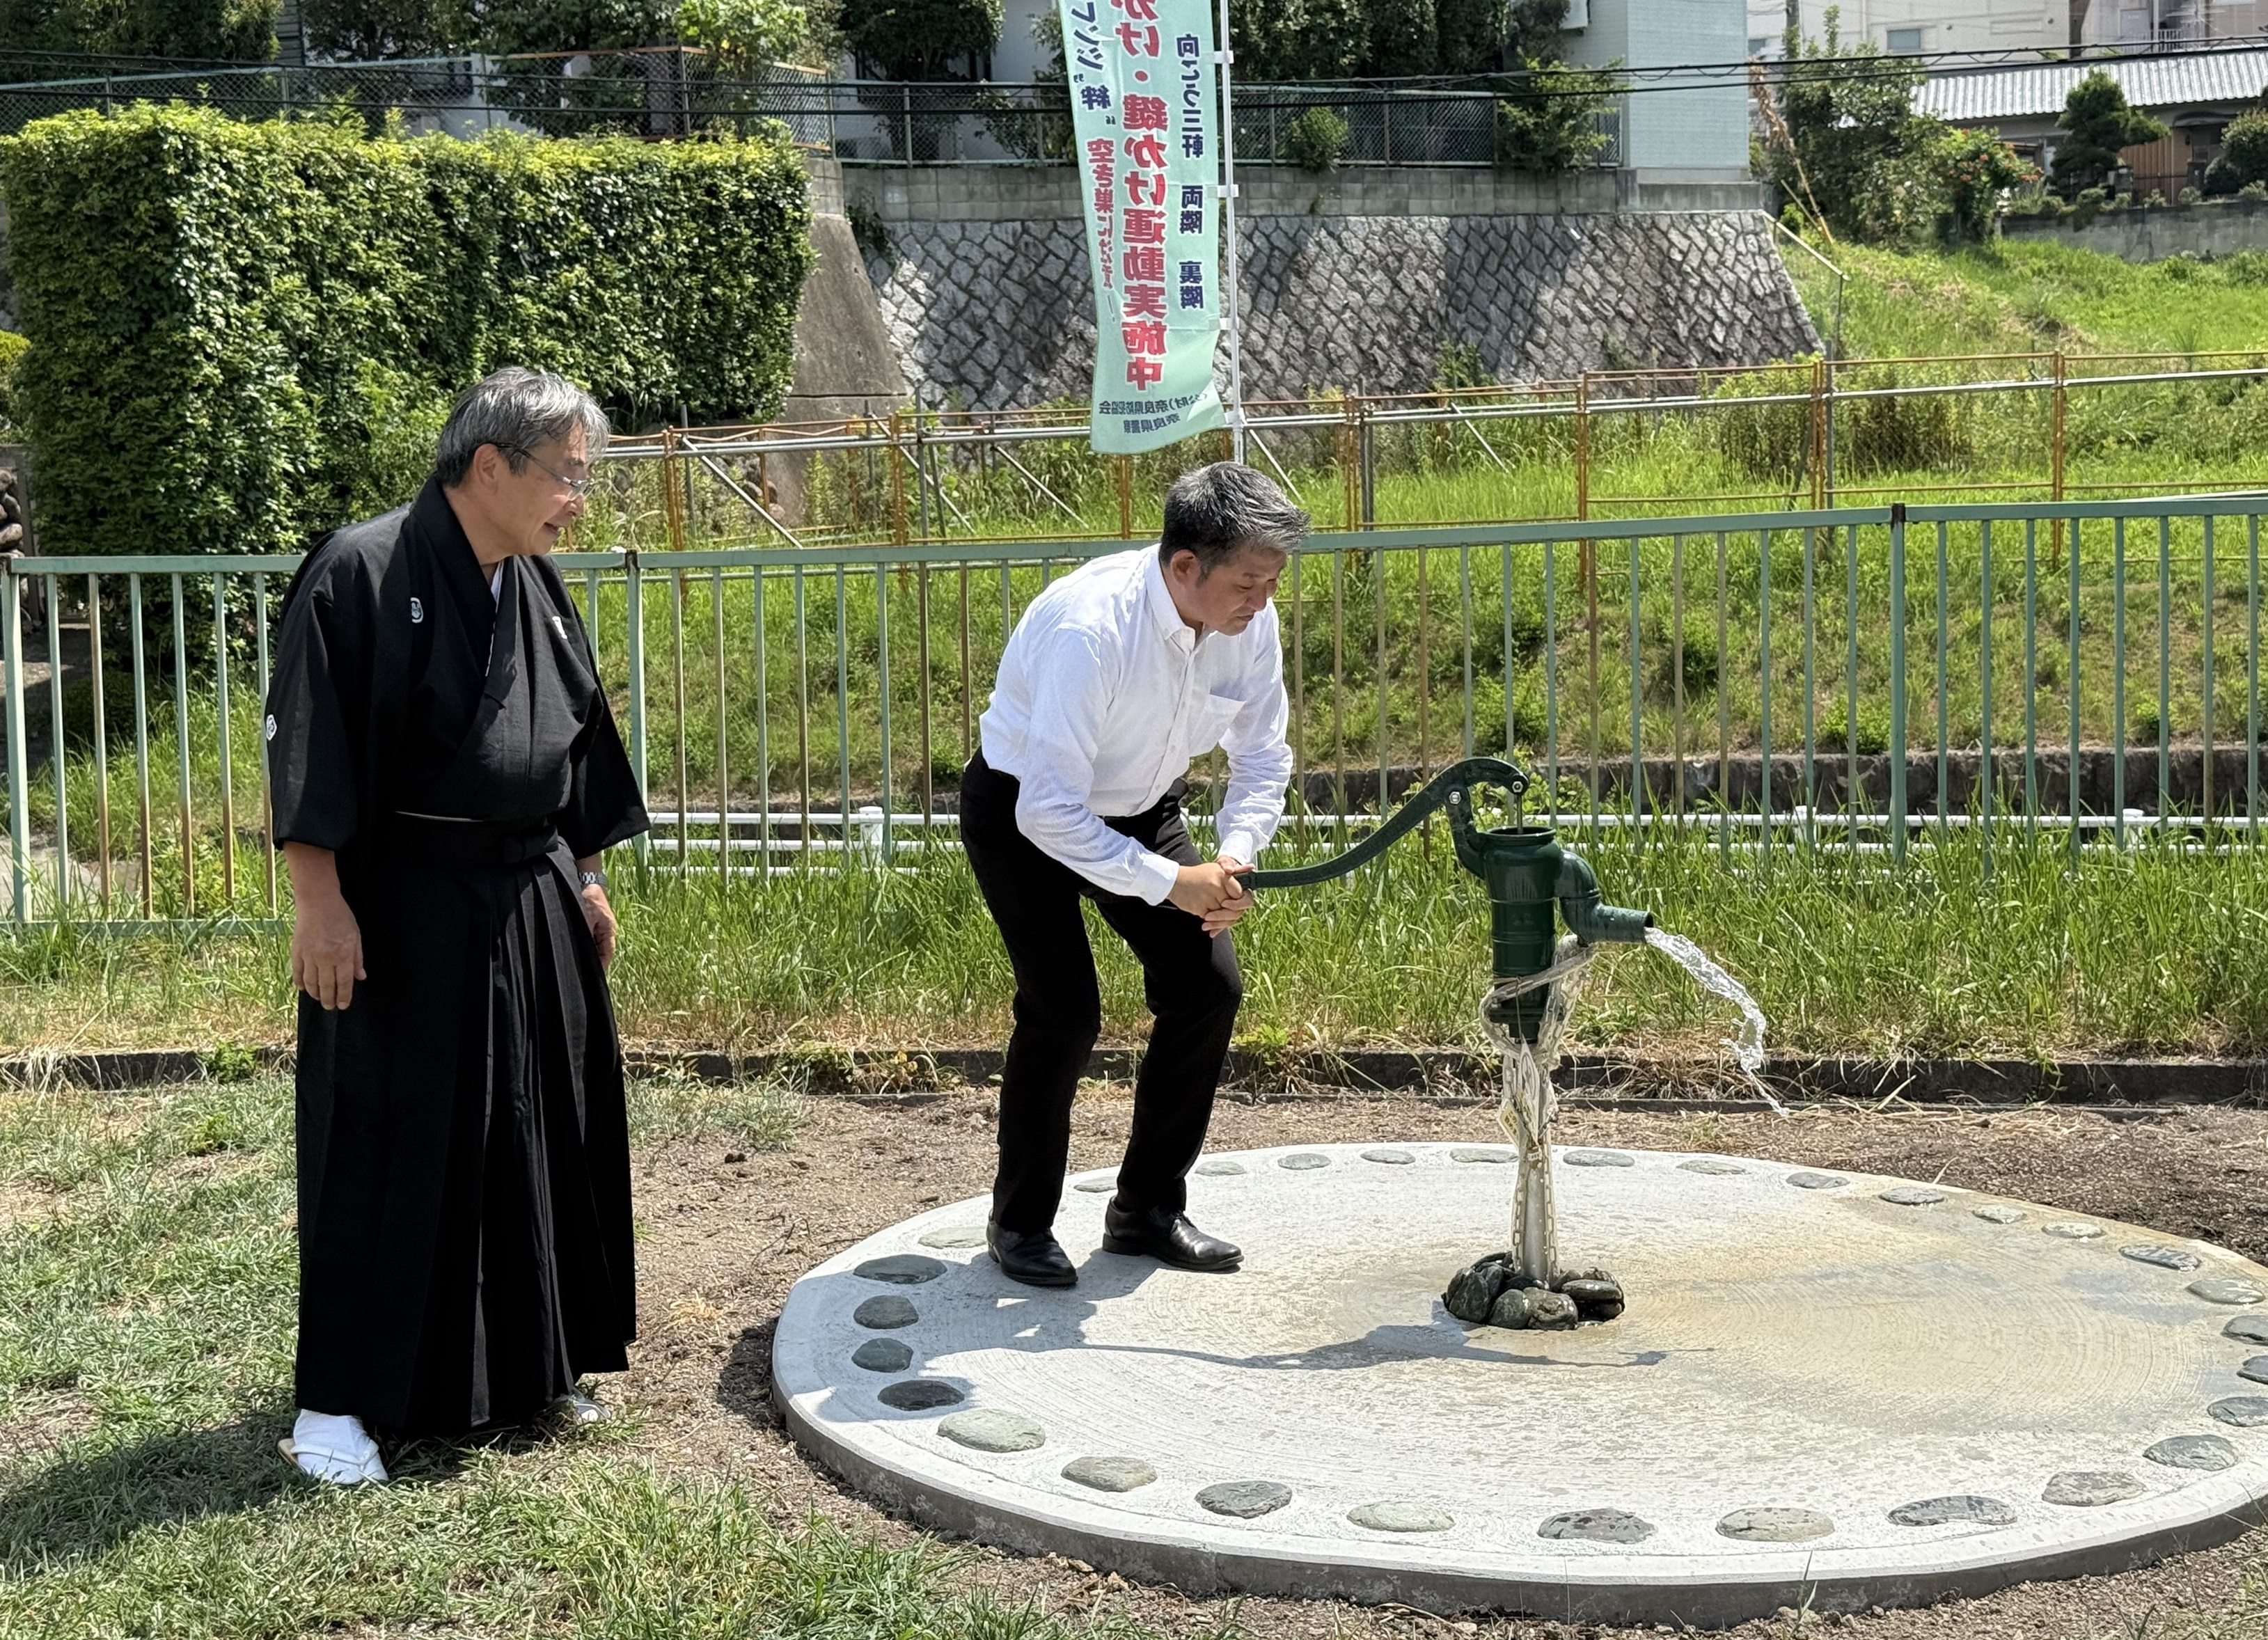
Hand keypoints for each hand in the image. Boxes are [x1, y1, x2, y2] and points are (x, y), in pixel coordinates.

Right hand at [284, 843, 363, 1010]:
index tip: (343, 1005)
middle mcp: (326, 958)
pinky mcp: (297, 951)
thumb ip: (357, 958)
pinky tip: (303, 988)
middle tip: (330, 1007)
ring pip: (311, 982)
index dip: (344, 995)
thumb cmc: (341, 917)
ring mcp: (309, 955)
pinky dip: (300, 982)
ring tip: (319, 999)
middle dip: (329, 999)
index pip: (344, 982)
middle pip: (327, 985)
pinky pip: (297, 972)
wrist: (318, 901)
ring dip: (315, 993)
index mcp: (343, 954)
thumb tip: (361, 977)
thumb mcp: (356, 936)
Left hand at [580, 883, 617, 969]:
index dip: (601, 967)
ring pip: (592, 946)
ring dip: (585, 953)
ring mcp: (597, 927)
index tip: (593, 977)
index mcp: (609, 930)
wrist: (585, 879)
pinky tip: (572, 951)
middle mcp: (604, 930)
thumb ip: (585, 935)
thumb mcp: (585, 917)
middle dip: (592, 962)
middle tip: (582, 975)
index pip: (607, 953)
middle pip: (600, 952)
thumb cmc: (588, 897)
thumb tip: (582, 952)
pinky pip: (586, 939)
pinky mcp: (588, 924)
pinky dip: (581, 945)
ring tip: (575, 965)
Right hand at [1168, 857, 1251, 934]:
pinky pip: (1211, 920)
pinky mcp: (1199, 907)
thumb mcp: (1216, 869)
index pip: (1240, 894)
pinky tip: (1206, 925)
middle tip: (1228, 917)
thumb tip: (1252, 867)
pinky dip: (1211, 924)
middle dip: (1231, 915)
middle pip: (1234, 908)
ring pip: (1223, 916)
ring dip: (1220, 921)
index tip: (1234, 904)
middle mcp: (1217, 885)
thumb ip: (1235, 872)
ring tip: (1214, 921)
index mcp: (1223, 875)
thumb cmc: (1198, 876)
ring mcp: (1208, 897)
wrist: (1174, 881)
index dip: (1240, 902)